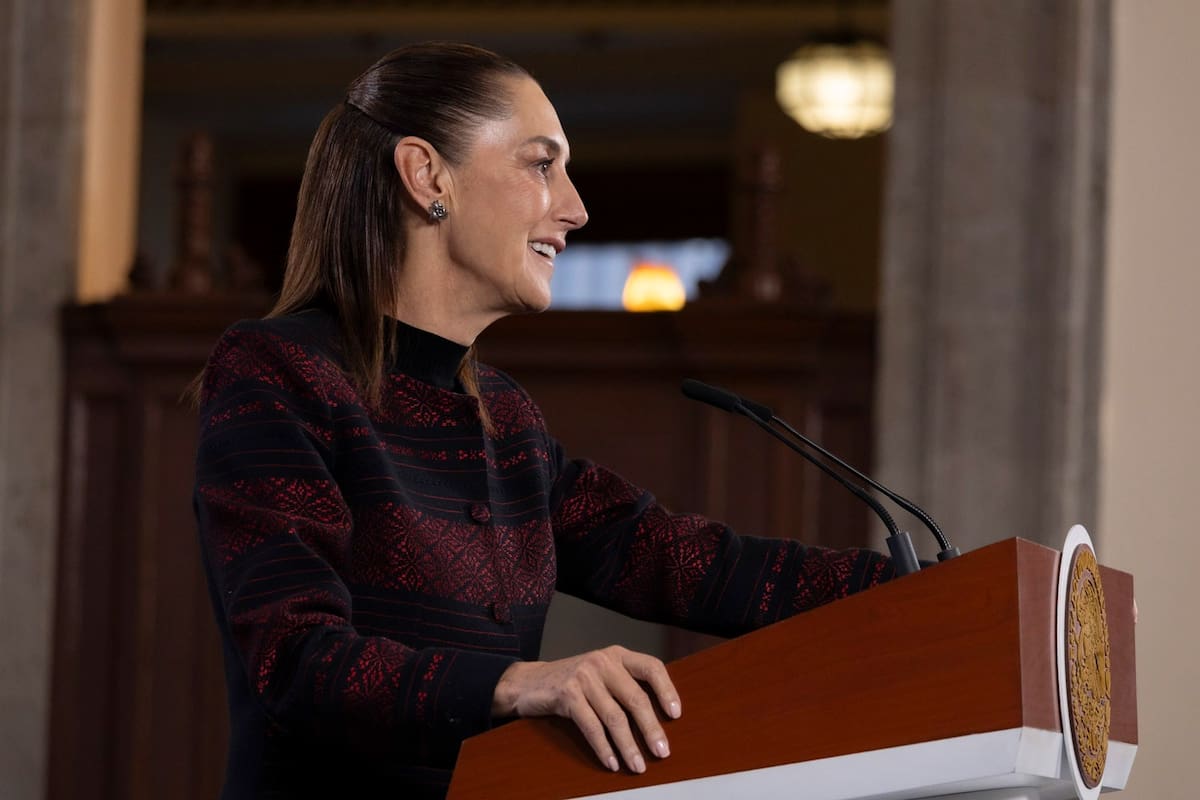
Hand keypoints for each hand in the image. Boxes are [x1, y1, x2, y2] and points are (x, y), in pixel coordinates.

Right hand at [491, 645, 681, 773]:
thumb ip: (624, 685)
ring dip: (628, 746)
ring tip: (638, 765)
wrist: (527, 682)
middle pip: (635, 698)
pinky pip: (591, 726)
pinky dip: (604, 748)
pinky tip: (611, 762)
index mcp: (616, 655)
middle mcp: (603, 662)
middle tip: (662, 752)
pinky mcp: (567, 694)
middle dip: (651, 729)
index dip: (667, 690)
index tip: (676, 714)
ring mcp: (584, 677)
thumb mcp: (600, 674)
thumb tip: (658, 718)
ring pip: (614, 717)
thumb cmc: (571, 682)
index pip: (651, 667)